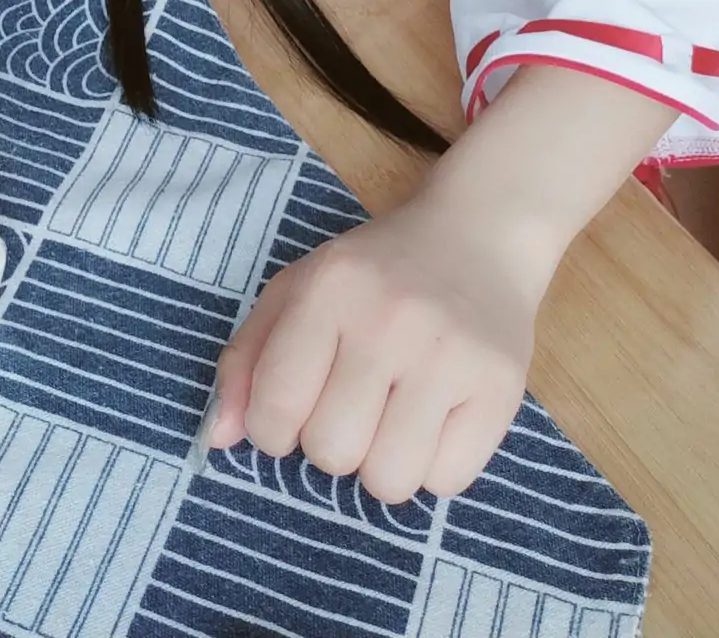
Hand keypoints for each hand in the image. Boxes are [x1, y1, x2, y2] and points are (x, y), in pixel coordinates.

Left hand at [210, 191, 542, 501]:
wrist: (478, 236)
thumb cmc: (374, 272)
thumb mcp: (297, 289)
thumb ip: (247, 359)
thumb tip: (218, 438)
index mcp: (328, 290)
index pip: (276, 408)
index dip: (273, 430)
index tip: (291, 412)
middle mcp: (389, 321)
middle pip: (332, 452)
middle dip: (331, 443)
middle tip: (351, 405)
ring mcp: (450, 357)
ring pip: (389, 480)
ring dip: (380, 464)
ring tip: (391, 416)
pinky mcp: (500, 390)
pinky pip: (446, 483)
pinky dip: (432, 467)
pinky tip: (434, 418)